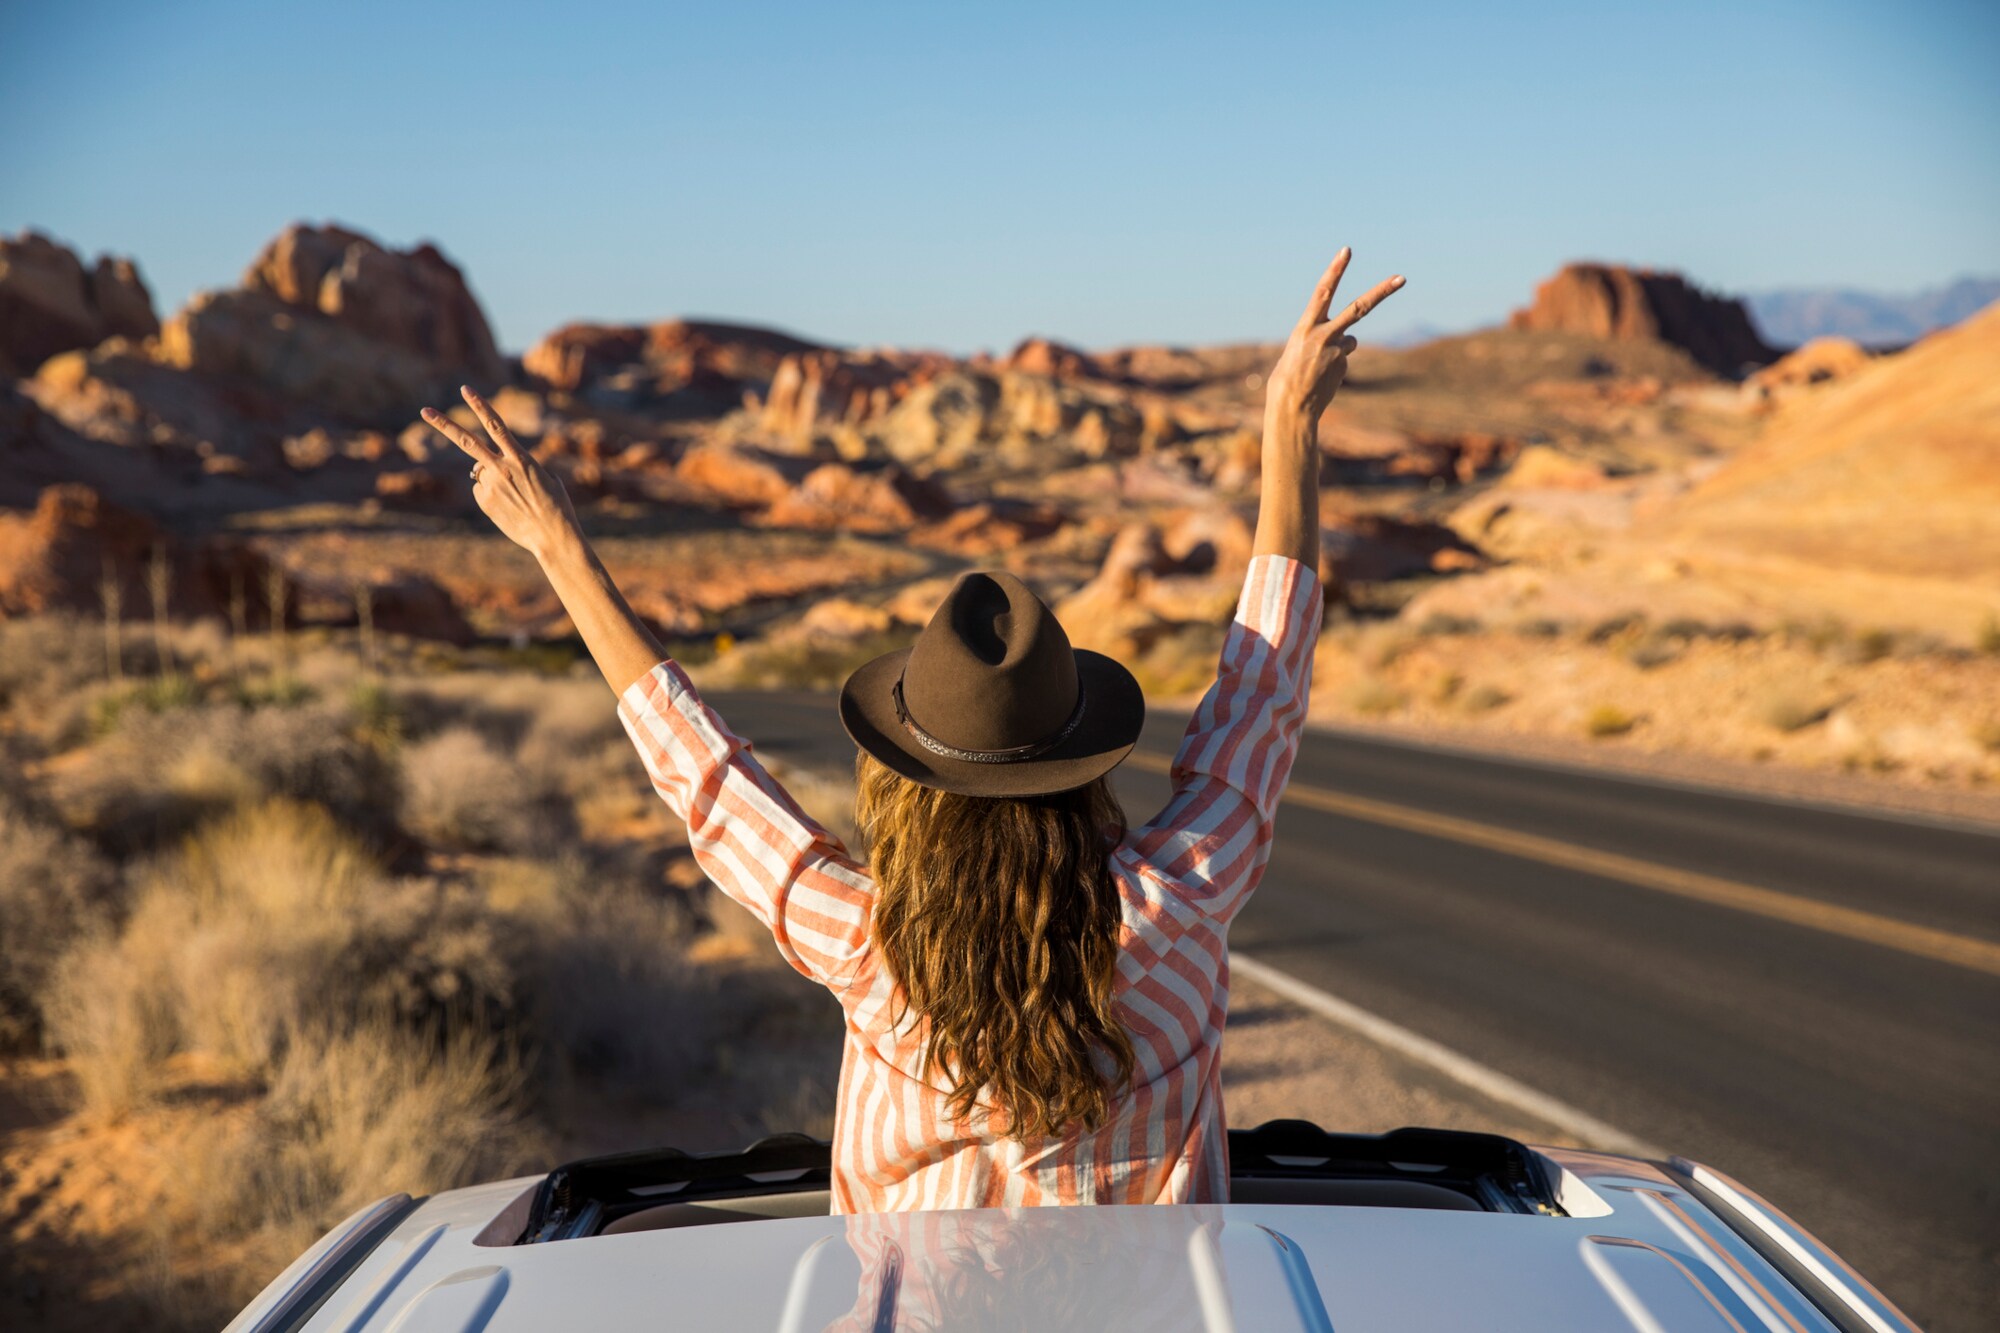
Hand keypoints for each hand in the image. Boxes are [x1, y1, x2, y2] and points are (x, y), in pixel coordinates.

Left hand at [421, 386, 579, 560]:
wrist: (553, 535)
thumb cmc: (556, 505)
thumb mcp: (543, 477)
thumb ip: (515, 466)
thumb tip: (487, 470)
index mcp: (521, 459)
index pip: (496, 426)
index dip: (480, 405)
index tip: (465, 390)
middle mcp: (502, 469)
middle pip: (467, 442)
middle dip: (444, 425)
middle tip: (424, 411)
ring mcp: (491, 486)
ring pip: (479, 471)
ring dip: (492, 476)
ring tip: (514, 495)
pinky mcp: (484, 502)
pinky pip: (481, 490)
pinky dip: (491, 495)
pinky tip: (508, 506)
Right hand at [1264, 249, 1403, 434]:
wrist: (1290, 408)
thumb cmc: (1287, 377)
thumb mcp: (1297, 349)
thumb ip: (1321, 337)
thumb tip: (1351, 341)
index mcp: (1304, 327)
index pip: (1323, 292)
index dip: (1335, 270)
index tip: (1347, 250)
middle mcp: (1323, 335)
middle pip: (1359, 308)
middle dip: (1382, 292)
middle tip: (1402, 277)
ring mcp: (1337, 352)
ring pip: (1351, 340)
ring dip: (1340, 348)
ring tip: (1319, 367)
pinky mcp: (1345, 366)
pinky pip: (1345, 359)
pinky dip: (1336, 366)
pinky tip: (1322, 378)